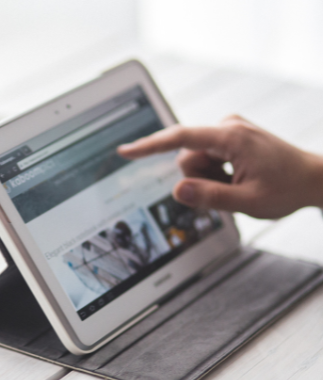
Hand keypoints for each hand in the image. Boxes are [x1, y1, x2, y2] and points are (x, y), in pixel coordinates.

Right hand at [117, 115, 322, 218]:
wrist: (313, 179)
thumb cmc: (287, 188)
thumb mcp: (247, 201)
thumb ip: (209, 196)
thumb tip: (177, 191)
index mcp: (231, 137)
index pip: (179, 139)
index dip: (148, 146)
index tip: (125, 151)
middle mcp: (227, 127)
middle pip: (187, 157)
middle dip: (198, 178)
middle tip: (227, 189)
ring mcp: (229, 131)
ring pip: (195, 160)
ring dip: (208, 178)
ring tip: (235, 184)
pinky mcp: (230, 138)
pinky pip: (207, 158)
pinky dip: (215, 173)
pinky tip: (236, 178)